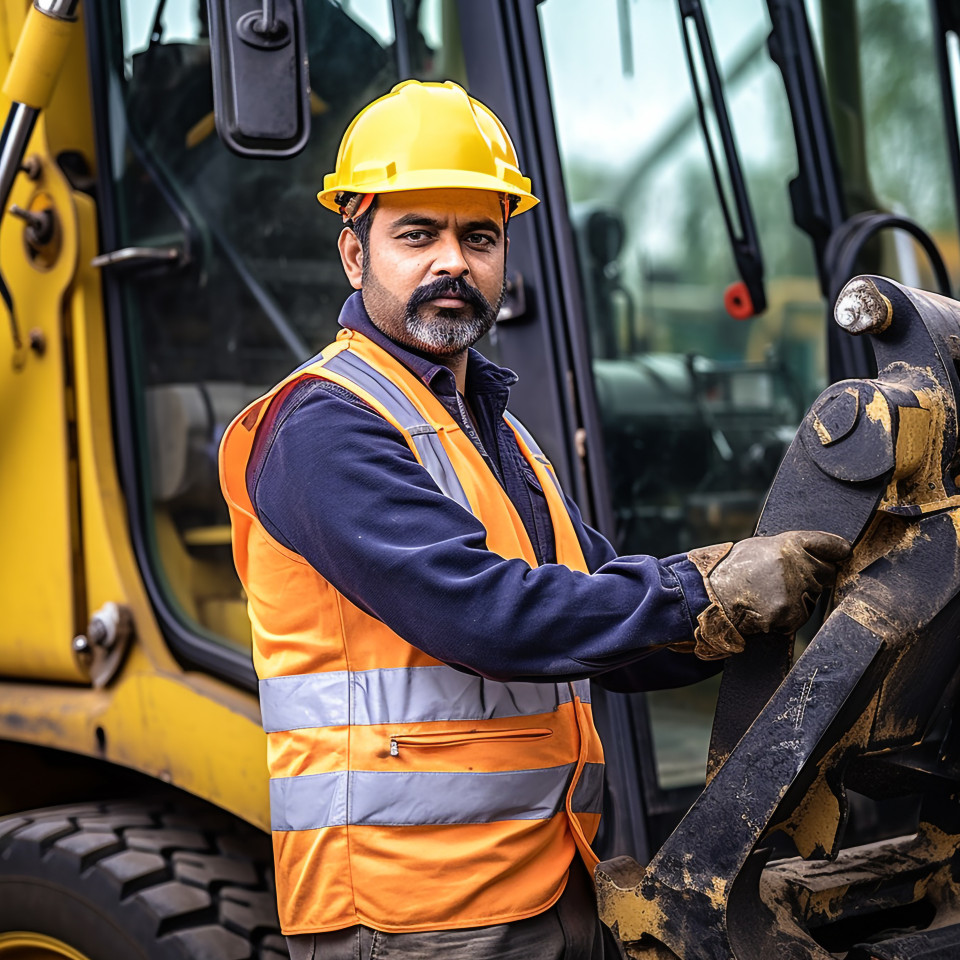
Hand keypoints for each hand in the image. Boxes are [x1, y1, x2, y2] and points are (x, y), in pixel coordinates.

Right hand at [686, 531, 851, 659]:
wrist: (708, 596)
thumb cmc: (731, 571)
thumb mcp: (758, 548)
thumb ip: (787, 549)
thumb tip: (814, 553)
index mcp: (788, 544)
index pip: (828, 544)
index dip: (837, 550)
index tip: (843, 553)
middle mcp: (795, 565)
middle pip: (825, 574)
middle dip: (812, 578)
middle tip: (784, 581)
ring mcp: (794, 591)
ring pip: (812, 598)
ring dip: (797, 600)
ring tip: (767, 595)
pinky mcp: (789, 614)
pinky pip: (797, 617)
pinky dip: (785, 617)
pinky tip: (765, 609)